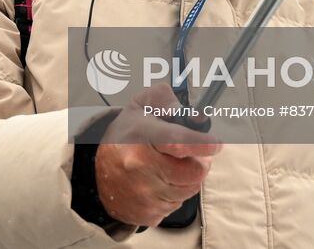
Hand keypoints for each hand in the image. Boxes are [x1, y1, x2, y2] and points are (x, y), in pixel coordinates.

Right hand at [93, 85, 221, 226]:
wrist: (97, 174)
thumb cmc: (125, 136)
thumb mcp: (141, 105)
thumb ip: (167, 100)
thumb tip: (195, 115)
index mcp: (140, 137)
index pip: (178, 142)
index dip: (202, 144)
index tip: (216, 144)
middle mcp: (140, 168)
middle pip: (195, 171)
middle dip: (199, 160)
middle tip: (188, 152)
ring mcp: (144, 194)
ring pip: (190, 189)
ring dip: (188, 177)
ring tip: (170, 165)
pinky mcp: (148, 213)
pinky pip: (178, 204)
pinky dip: (175, 193)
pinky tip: (160, 182)